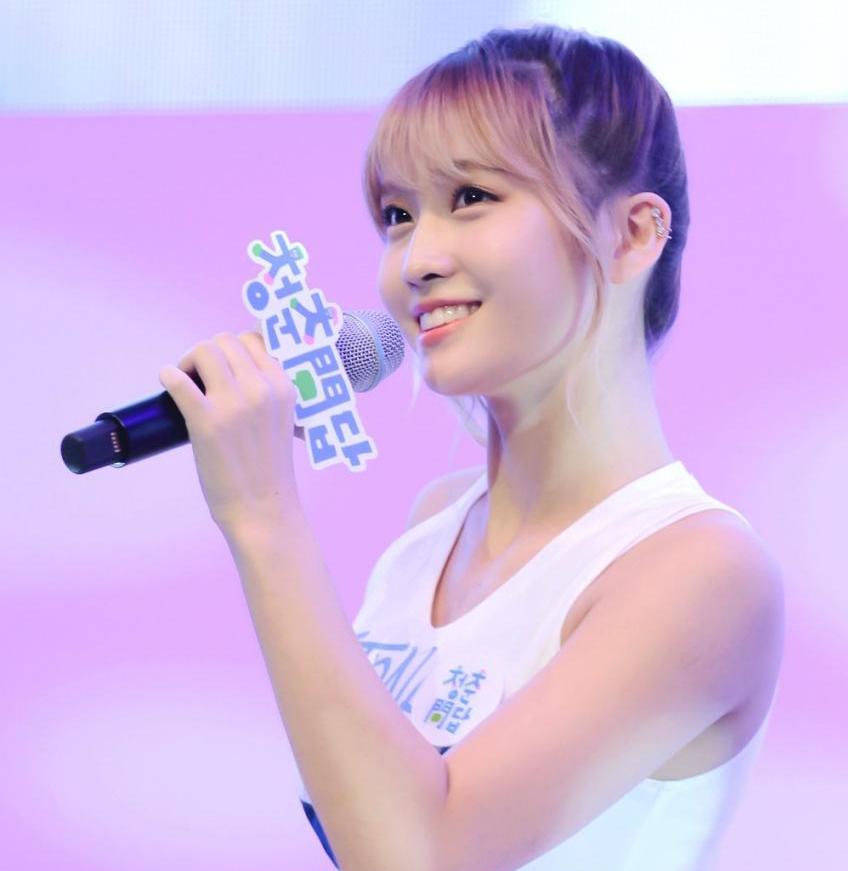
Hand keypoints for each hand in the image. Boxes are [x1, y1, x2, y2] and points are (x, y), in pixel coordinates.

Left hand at [158, 329, 300, 532]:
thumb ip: (267, 394)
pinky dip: (168, 375)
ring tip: (186, 380)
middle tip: (200, 376)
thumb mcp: (283, 420)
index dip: (232, 349)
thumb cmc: (269, 469)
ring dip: (188, 361)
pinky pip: (178, 380)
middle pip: (225, 341)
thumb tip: (236, 373)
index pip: (253, 340)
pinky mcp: (206, 421)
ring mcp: (234, 404)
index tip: (223, 367)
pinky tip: (167, 383)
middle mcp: (261, 389)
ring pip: (204, 351)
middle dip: (208, 354)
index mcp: (283, 387)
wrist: (262, 508)